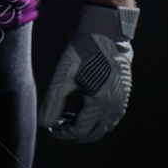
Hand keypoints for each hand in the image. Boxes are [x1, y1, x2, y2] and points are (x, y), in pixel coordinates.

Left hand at [40, 4, 138, 141]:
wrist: (106, 32)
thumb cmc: (83, 51)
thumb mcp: (63, 77)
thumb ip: (53, 103)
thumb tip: (44, 125)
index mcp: (101, 103)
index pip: (81, 131)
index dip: (63, 133)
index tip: (50, 129)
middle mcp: (115, 106)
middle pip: (94, 133)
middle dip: (74, 135)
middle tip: (57, 128)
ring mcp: (122, 101)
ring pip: (103, 126)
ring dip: (85, 127)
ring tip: (66, 118)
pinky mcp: (123, 94)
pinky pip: (110, 116)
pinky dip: (94, 118)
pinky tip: (79, 109)